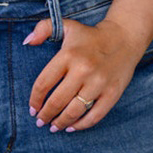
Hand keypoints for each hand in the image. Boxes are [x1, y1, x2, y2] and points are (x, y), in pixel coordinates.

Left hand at [24, 15, 146, 131]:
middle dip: (45, 115)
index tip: (32, 109)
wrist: (124, 37)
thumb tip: (27, 42)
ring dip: (61, 123)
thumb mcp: (66, 26)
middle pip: (57, 101)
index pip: (44, 83)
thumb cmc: (91, 36)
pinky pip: (95, 116)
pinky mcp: (112, 93)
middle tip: (40, 121)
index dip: (35, 100)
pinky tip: (72, 127)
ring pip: (74, 112)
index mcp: (68, 55)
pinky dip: (81, 125)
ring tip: (54, 126)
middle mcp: (83, 70)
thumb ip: (42, 29)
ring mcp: (99, 83)